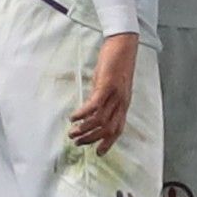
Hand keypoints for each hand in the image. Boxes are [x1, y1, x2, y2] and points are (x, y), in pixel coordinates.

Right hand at [70, 32, 137, 153]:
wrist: (124, 44)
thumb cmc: (117, 63)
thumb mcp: (111, 84)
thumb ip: (104, 97)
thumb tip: (92, 108)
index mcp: (124, 104)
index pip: (118, 129)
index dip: (109, 143)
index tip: (98, 153)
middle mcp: (121, 102)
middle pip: (108, 129)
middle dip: (92, 139)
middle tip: (77, 142)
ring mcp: (116, 94)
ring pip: (101, 120)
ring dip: (84, 129)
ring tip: (72, 132)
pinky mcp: (108, 85)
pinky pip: (95, 105)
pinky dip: (83, 114)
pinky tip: (73, 117)